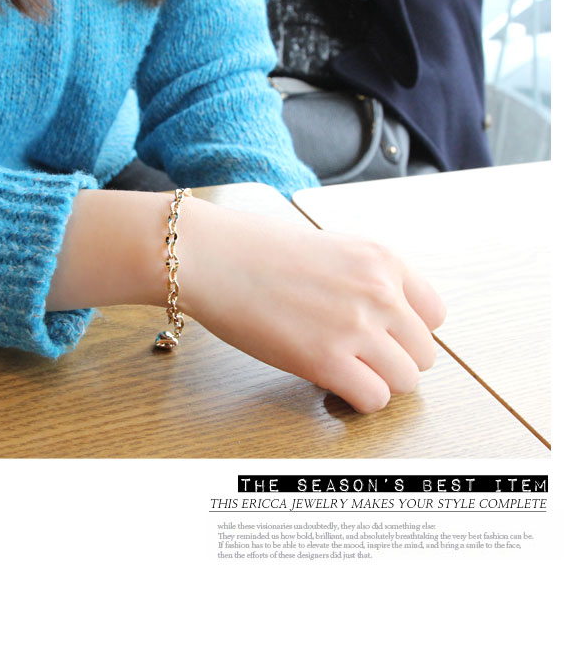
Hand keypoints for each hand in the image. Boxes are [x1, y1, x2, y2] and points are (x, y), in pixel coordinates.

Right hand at [182, 199, 445, 413]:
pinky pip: (375, 399)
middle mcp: (380, 292)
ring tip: (348, 374)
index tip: (385, 338)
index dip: (410, 333)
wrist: (214, 258)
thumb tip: (387, 321)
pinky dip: (359, 400)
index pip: (434, 314)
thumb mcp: (333, 249)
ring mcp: (357, 328)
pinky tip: (334, 386)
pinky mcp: (328, 361)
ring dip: (379, 383)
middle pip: (424, 353)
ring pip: (406, 380)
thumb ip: (367, 280)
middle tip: (362, 360)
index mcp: (383, 260)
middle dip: (396, 361)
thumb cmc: (258, 252)